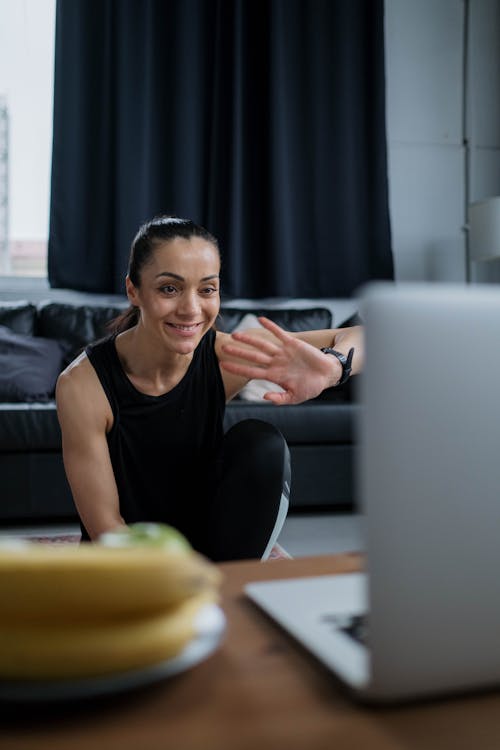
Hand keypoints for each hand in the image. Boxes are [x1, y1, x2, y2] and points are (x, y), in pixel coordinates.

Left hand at [219, 317, 341, 404]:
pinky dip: (270, 326)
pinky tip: (260, 320)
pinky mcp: (292, 344)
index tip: (223, 365)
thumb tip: (264, 396)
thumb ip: (280, 398)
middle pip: (253, 356)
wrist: (327, 375)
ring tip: (236, 334)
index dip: (237, 368)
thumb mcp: (295, 397)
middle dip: (238, 352)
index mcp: (274, 376)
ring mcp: (283, 352)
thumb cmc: (311, 387)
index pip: (251, 371)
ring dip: (249, 339)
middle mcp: (275, 363)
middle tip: (223, 347)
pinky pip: (279, 333)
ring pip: (262, 344)